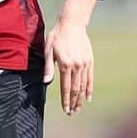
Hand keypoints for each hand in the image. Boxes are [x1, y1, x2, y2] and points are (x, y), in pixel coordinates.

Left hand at [44, 0, 95, 114]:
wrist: (72, 24)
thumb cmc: (57, 36)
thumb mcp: (48, 50)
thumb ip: (48, 67)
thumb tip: (46, 82)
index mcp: (65, 65)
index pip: (66, 87)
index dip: (65, 100)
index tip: (66, 109)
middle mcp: (77, 66)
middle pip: (76, 89)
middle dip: (73, 103)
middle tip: (71, 113)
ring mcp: (85, 64)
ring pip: (83, 86)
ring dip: (81, 98)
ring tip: (78, 108)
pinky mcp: (90, 61)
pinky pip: (90, 78)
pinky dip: (89, 89)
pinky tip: (88, 97)